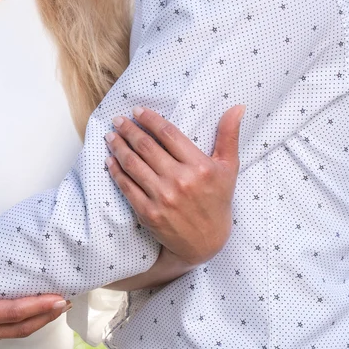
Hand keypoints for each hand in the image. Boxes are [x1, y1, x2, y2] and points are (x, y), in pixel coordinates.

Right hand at [0, 226, 68, 348]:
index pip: (15, 314)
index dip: (40, 307)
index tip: (59, 301)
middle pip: (18, 330)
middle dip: (43, 318)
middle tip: (61, 307)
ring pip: (4, 336)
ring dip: (25, 325)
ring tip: (41, 312)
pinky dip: (5, 330)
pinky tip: (5, 321)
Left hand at [105, 105, 243, 264]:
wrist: (206, 242)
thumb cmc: (217, 201)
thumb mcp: (229, 168)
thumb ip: (229, 136)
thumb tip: (238, 107)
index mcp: (200, 167)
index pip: (169, 135)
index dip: (150, 120)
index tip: (138, 111)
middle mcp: (180, 181)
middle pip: (146, 147)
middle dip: (129, 129)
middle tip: (118, 119)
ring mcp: (162, 198)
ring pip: (133, 164)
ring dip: (118, 146)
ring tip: (111, 135)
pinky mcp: (148, 213)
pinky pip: (127, 187)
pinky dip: (116, 171)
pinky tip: (110, 160)